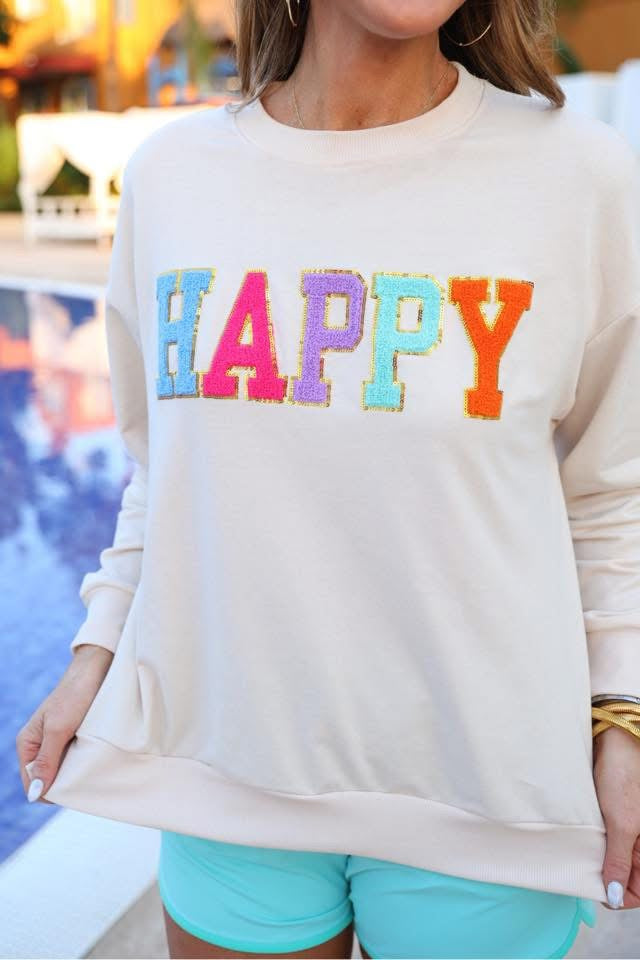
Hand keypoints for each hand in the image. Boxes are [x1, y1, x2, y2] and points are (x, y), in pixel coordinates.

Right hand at [15, 644, 113, 803]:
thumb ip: (46, 760)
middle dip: (64, 784)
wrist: (97, 669)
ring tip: (92, 771)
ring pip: (63, 771)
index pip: (32, 784)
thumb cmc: (75, 694)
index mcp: (28, 744)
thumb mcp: (59, 728)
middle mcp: (40, 745)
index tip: (72, 790)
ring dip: (76, 774)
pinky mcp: (74, 737)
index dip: (49, 792)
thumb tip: (35, 793)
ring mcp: (58, 742)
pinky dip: (84, 764)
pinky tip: (95, 762)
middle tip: (85, 780)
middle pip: (48, 780)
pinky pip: (75, 760)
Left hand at [593, 725, 639, 908]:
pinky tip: (579, 840)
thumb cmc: (624, 777)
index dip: (620, 895)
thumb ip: (619, 861)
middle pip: (625, 877)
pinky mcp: (612, 818)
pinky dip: (591, 844)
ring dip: (596, 860)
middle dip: (605, 878)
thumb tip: (615, 897)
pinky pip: (603, 841)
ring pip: (611, 860)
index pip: (639, 892)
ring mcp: (627, 831)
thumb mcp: (622, 824)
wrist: (614, 741)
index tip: (595, 888)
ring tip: (580, 854)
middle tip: (583, 870)